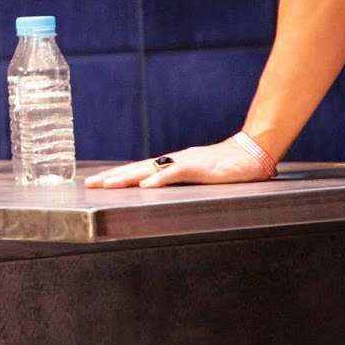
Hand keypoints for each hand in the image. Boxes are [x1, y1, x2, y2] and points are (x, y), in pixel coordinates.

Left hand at [84, 136, 274, 188]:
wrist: (253, 152)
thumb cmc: (229, 166)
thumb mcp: (200, 177)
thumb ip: (183, 182)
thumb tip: (163, 191)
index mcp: (173, 164)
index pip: (139, 171)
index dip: (118, 176)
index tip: (97, 183)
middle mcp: (174, 161)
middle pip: (137, 168)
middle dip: (113, 177)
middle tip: (90, 184)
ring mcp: (186, 162)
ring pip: (150, 169)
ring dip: (128, 177)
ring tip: (108, 184)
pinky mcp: (199, 168)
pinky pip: (176, 173)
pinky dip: (160, 180)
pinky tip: (146, 186)